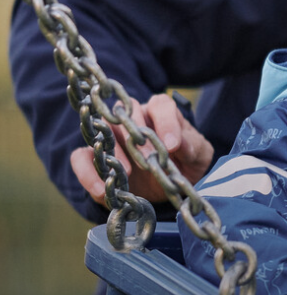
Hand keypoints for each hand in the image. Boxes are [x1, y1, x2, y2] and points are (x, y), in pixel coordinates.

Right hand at [67, 93, 213, 206]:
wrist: (168, 187)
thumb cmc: (185, 164)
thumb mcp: (198, 156)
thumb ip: (193, 146)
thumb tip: (179, 143)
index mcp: (160, 113)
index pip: (160, 105)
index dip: (166, 122)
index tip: (172, 146)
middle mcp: (132, 119)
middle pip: (126, 114)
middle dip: (136, 138)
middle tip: (147, 160)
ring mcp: (110, 136)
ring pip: (102, 132)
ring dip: (112, 152)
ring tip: (124, 172)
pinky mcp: (94, 158)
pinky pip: (80, 158)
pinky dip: (87, 173)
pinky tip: (102, 190)